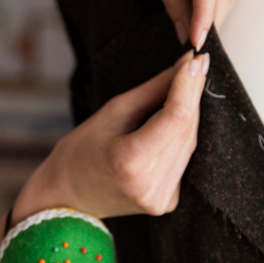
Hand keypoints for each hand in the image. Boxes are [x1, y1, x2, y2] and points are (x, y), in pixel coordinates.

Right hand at [13, 49, 209, 222]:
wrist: (67, 197)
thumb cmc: (80, 152)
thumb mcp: (112, 113)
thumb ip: (153, 90)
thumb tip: (186, 65)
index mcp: (131, 161)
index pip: (176, 117)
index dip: (189, 86)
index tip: (196, 60)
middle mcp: (151, 185)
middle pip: (186, 129)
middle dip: (192, 94)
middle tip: (193, 65)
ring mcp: (161, 198)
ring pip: (189, 143)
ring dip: (190, 114)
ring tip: (184, 87)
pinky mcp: (168, 202)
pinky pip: (184, 159)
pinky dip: (182, 136)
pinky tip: (175, 119)